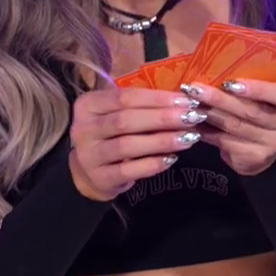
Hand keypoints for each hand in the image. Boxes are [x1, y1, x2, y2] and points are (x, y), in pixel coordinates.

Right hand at [68, 87, 207, 201]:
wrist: (90, 171)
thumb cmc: (111, 135)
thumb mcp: (118, 114)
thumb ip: (143, 106)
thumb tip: (184, 101)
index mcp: (88, 105)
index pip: (125, 97)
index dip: (158, 98)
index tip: (187, 100)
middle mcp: (83, 129)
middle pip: (126, 120)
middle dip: (163, 118)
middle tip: (193, 117)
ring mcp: (88, 155)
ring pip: (127, 145)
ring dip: (162, 140)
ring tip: (189, 138)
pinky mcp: (99, 178)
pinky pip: (128, 170)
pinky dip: (152, 164)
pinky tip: (171, 159)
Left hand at [181, 80, 275, 176]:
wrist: (269, 139)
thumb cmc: (265, 103)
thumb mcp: (268, 89)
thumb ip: (254, 77)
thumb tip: (218, 64)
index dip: (258, 89)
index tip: (230, 82)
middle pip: (253, 112)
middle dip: (220, 99)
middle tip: (195, 88)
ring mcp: (274, 145)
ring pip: (236, 126)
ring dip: (209, 114)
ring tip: (189, 103)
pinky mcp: (256, 158)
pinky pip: (226, 142)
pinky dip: (206, 131)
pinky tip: (192, 122)